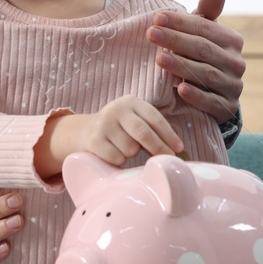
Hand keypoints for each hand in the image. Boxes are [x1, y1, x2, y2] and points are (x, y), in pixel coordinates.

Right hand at [63, 95, 183, 165]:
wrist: (84, 133)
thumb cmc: (119, 130)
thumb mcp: (134, 121)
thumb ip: (152, 130)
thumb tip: (176, 150)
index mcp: (131, 102)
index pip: (154, 118)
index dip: (169, 134)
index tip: (179, 149)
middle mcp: (116, 109)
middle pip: (143, 132)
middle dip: (158, 148)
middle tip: (167, 160)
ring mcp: (103, 124)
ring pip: (130, 149)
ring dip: (132, 155)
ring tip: (124, 149)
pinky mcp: (93, 140)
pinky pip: (116, 158)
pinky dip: (119, 161)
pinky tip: (112, 154)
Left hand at [148, 0, 244, 121]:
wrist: (213, 96)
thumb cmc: (202, 57)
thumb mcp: (203, 34)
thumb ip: (207, 12)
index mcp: (232, 40)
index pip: (205, 28)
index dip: (180, 22)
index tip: (156, 18)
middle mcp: (237, 63)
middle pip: (204, 49)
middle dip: (175, 40)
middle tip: (151, 34)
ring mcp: (233, 87)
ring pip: (206, 74)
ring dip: (181, 66)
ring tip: (158, 59)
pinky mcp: (227, 109)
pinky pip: (212, 102)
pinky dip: (196, 96)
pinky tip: (179, 89)